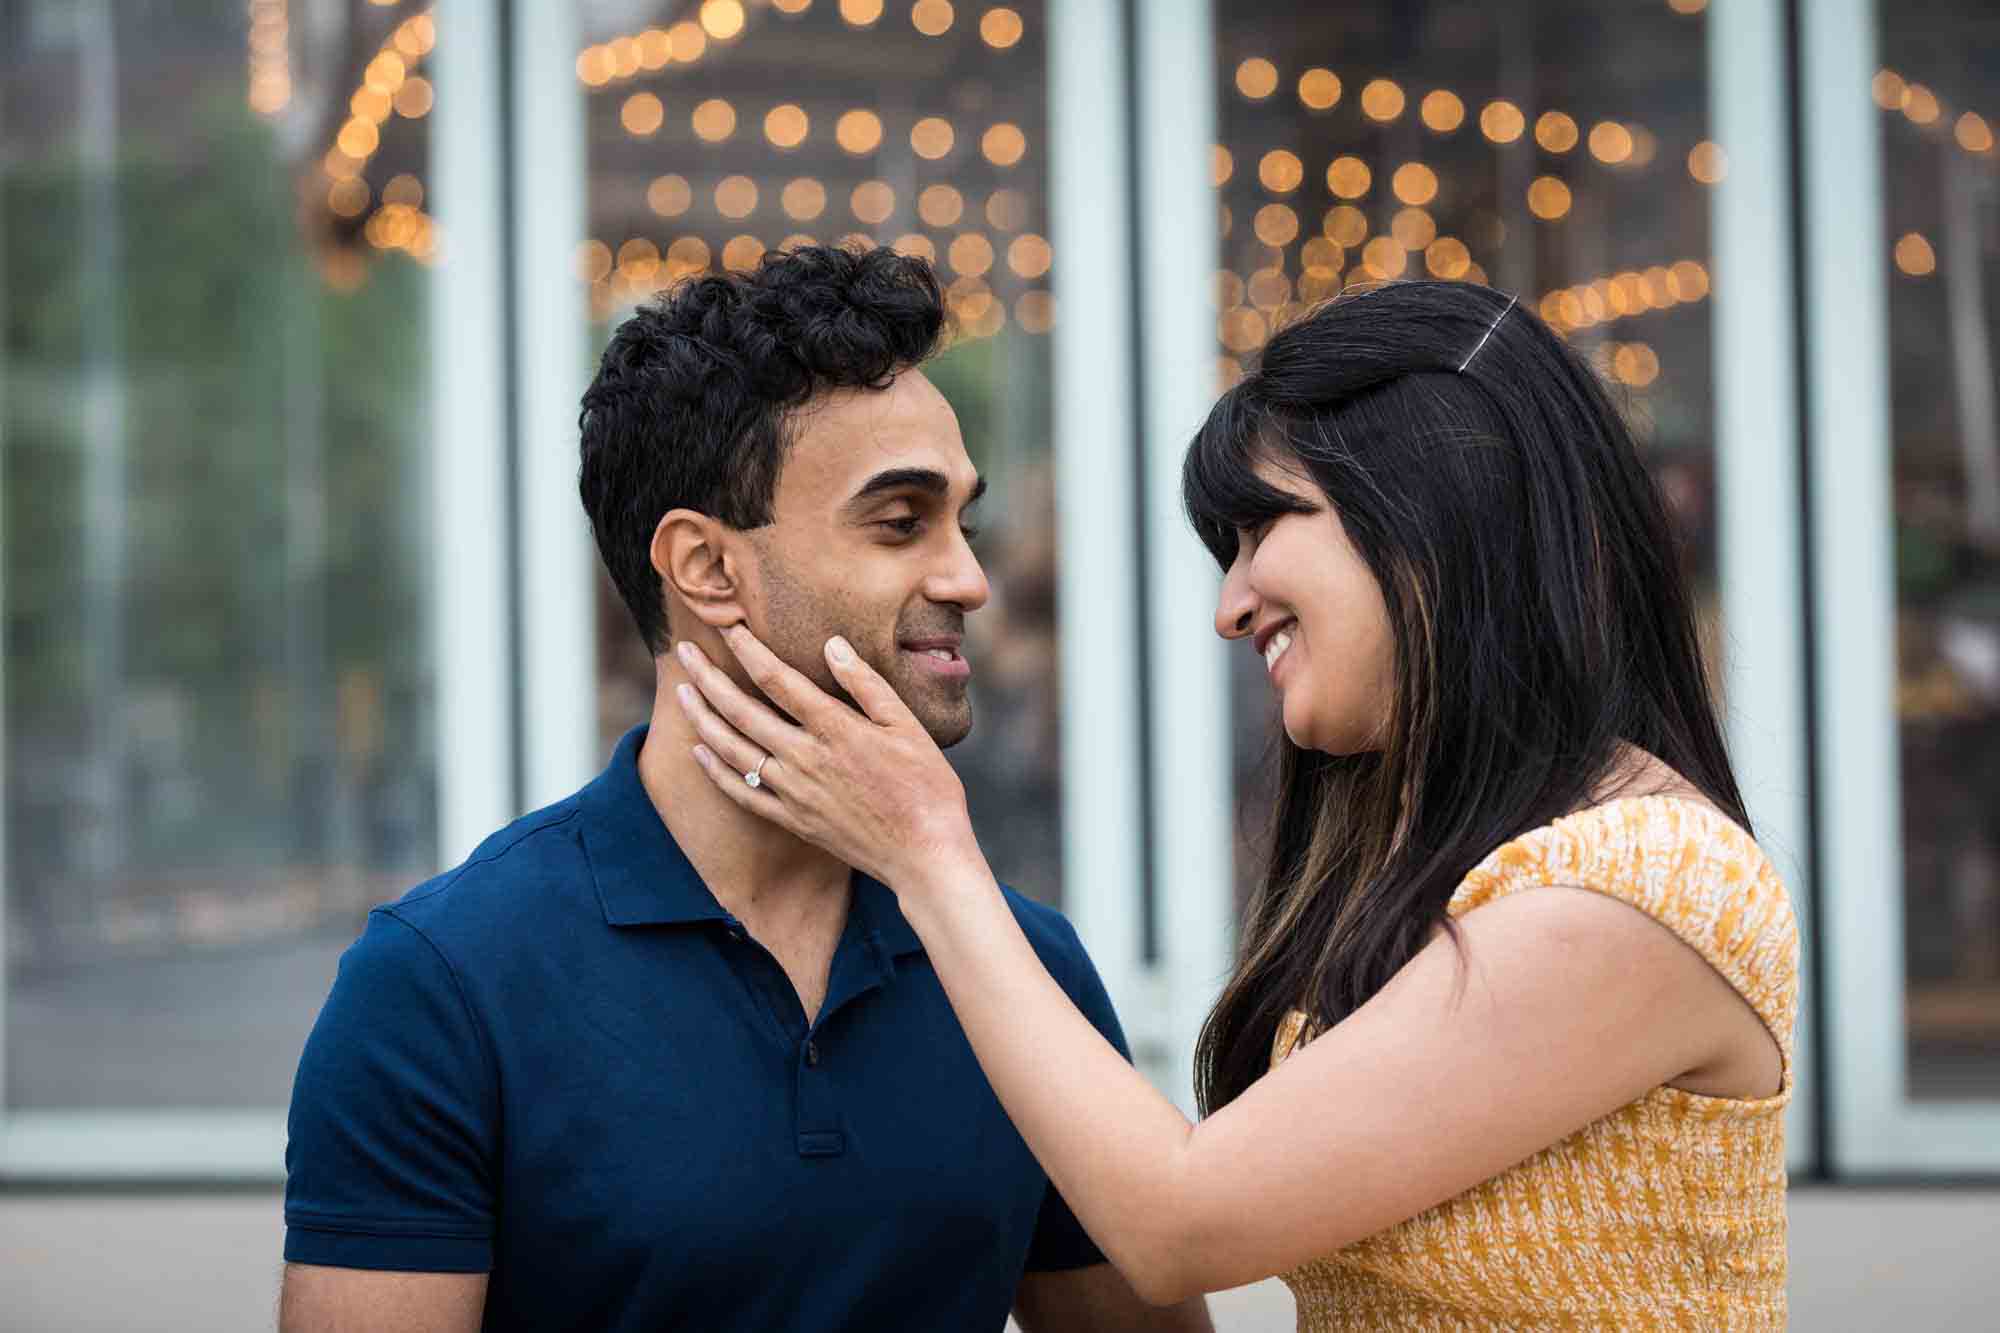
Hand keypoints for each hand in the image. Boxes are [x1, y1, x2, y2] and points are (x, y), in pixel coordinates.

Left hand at [674, 626, 985, 894]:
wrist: (925, 854)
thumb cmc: (926, 787)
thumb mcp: (907, 725)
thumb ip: (866, 684)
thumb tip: (832, 644)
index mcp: (835, 729)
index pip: (777, 679)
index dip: (748, 650)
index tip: (729, 627)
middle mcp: (805, 758)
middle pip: (742, 711)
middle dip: (709, 677)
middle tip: (684, 651)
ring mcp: (794, 792)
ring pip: (732, 750)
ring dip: (702, 718)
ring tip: (682, 693)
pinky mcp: (793, 820)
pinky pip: (742, 794)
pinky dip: (715, 772)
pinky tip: (698, 752)